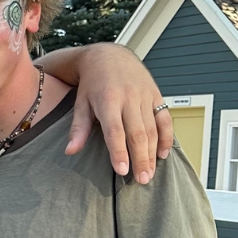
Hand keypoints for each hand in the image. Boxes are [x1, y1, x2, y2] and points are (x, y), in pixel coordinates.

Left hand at [65, 44, 172, 183]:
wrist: (110, 57)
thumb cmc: (92, 84)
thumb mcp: (81, 103)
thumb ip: (79, 128)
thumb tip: (70, 151)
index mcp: (108, 100)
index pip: (115, 131)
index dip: (119, 152)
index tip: (122, 171)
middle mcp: (129, 98)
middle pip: (138, 134)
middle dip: (140, 158)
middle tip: (141, 180)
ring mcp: (145, 96)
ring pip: (153, 129)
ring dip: (153, 153)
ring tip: (150, 174)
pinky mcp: (156, 95)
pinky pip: (165, 118)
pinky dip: (167, 137)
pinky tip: (163, 154)